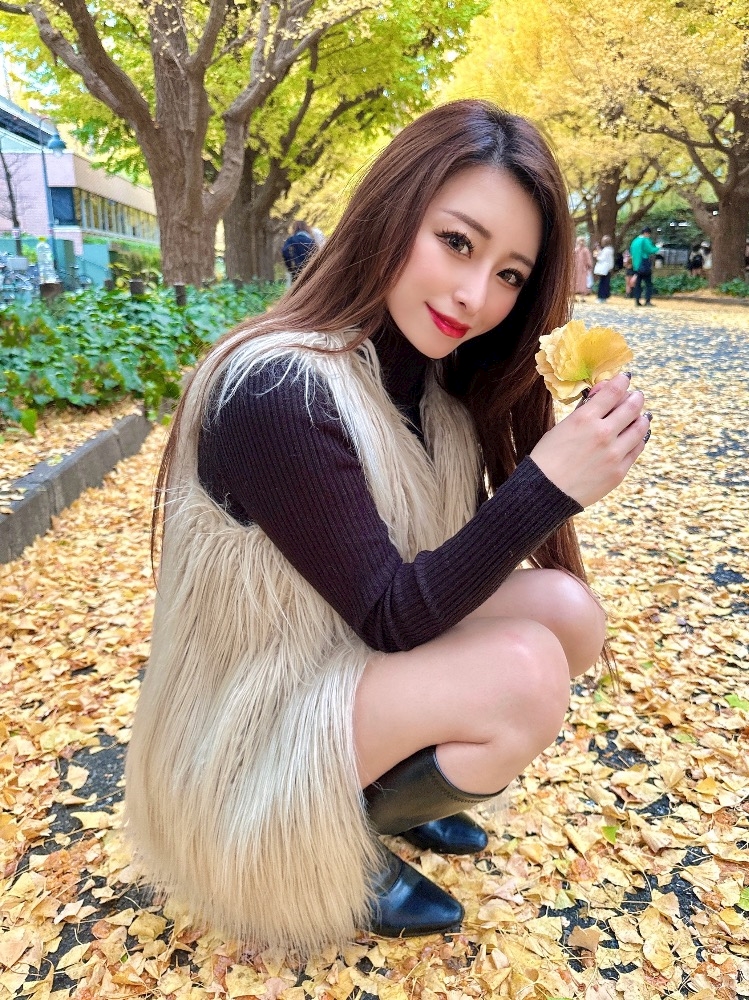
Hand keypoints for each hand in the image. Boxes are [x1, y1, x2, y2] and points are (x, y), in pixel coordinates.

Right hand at [529, 373, 649, 506]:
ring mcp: (614, 453)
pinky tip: (637, 435)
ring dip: (642, 417)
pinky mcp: (619, 471)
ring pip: (640, 427)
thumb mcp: (562, 427)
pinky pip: (637, 449)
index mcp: (585, 418)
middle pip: (631, 407)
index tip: (625, 379)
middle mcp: (603, 433)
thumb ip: (585, 411)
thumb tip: (602, 394)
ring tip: (641, 415)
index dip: (622, 381)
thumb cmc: (548, 458)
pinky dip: (639, 438)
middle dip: (636, 398)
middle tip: (636, 396)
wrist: (546, 492)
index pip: (614, 391)